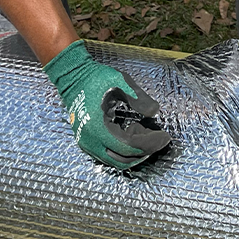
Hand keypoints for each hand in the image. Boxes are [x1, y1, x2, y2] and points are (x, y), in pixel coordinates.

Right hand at [44, 40, 170, 169]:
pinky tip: (133, 137)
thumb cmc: (97, 78)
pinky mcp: (86, 141)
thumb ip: (139, 98)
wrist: (73, 77)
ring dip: (133, 154)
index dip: (149, 143)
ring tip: (148, 139)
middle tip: (159, 141)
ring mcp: (86, 143)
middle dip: (144, 153)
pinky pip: (107, 155)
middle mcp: (91, 141)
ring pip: (114, 161)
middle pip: (122, 160)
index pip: (129, 146)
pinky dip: (123, 151)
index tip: (164, 136)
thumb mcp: (122, 83)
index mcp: (100, 128)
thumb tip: (155, 112)